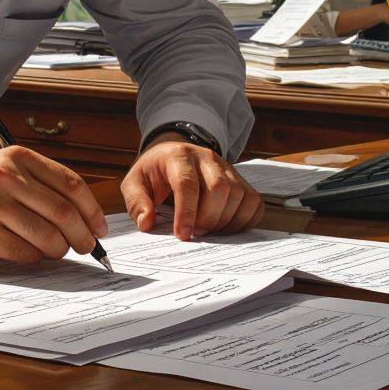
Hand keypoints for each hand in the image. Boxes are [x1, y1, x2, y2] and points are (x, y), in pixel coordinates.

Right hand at [0, 145, 107, 262]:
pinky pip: (26, 253)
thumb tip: (83, 216)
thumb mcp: (4, 167)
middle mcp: (6, 178)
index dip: (92, 211)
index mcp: (18, 158)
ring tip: (56, 250)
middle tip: (87, 247)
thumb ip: (39, 183)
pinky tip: (29, 252)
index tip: (99, 228)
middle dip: (83, 236)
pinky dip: (35, 257)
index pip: (71, 185)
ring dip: (60, 250)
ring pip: (48, 237)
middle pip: (64, 213)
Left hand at [121, 136, 262, 240]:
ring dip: (225, 221)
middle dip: (208, 218)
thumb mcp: (135, 182)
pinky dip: (244, 220)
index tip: (182, 235)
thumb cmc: (154, 172)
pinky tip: (226, 227)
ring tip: (207, 231)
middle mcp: (207, 157)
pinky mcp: (240, 179)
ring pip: (238, 195)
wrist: (172, 153)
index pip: (187, 183)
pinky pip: (253, 202)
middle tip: (195, 234)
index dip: (186, 212)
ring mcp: (227, 167)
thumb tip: (147, 223)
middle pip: (219, 188)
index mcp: (178, 156)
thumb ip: (137, 202)